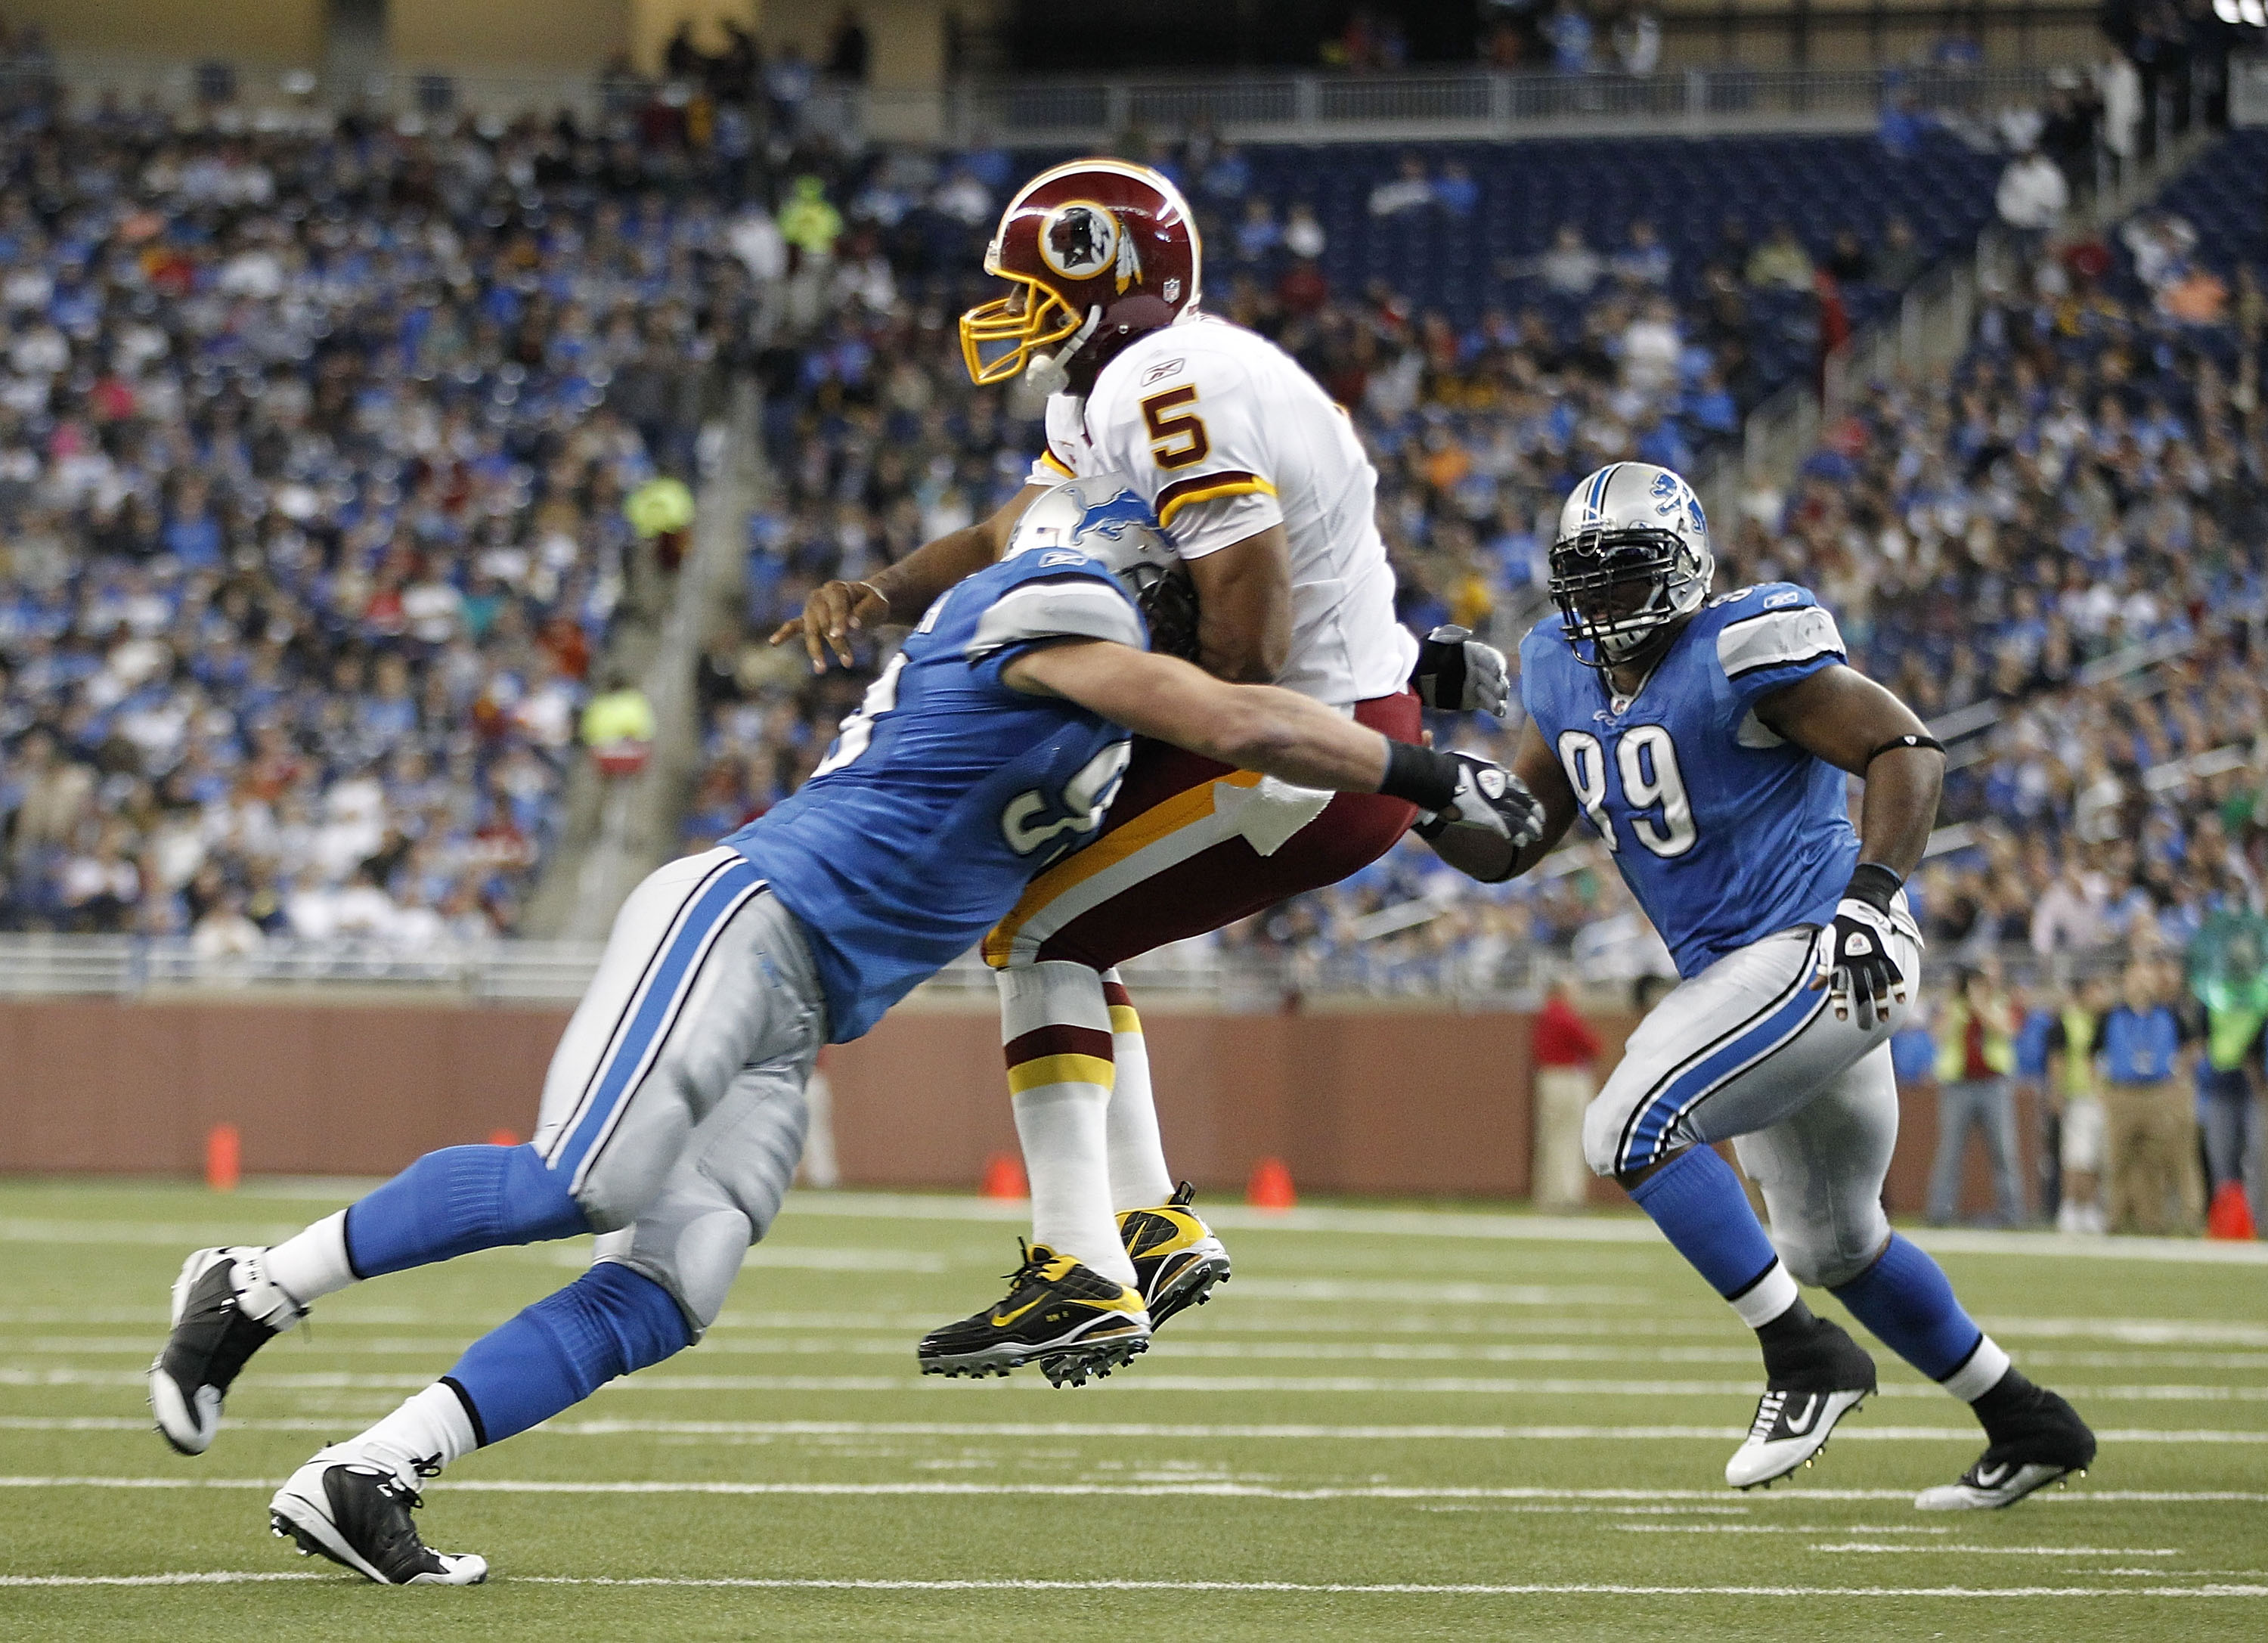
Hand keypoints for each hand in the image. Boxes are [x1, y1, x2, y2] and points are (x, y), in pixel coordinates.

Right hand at [768, 580, 888, 670]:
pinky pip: (793, 626)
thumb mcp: (876, 605)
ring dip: (816, 650)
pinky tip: (773, 642)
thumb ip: (864, 614)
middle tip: (849, 662)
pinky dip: (784, 634)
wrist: (866, 601)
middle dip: (836, 643)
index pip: (837, 606)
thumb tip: (852, 626)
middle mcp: (820, 596)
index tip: (845, 633)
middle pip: (825, 622)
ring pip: (812, 630)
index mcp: (837, 588)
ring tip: (821, 670)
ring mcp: (811, 608)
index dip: (840, 619)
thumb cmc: (872, 603)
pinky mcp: (808, 619)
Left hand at [1411, 625, 1511, 715]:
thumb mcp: (1437, 639)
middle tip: (1500, 691)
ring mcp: (1478, 684)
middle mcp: (1479, 669)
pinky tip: (1500, 713)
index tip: (1498, 671)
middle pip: (1495, 677)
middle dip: (1499, 684)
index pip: (1491, 657)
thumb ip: (1451, 633)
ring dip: (1498, 699)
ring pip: (1494, 692)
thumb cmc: (1428, 654)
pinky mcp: (1475, 700)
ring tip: (1498, 707)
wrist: (1418, 675)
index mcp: (1475, 653)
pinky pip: (1489, 704)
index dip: (1495, 664)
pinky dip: (1496, 709)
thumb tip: (1467, 634)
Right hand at [1416, 754, 1544, 847]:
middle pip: (1522, 799)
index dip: (1524, 793)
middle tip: (1540, 820)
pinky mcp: (1489, 817)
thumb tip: (1426, 733)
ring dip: (1529, 827)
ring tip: (1537, 835)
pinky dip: (1517, 835)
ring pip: (1519, 815)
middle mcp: (1497, 785)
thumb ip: (1440, 749)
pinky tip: (1523, 841)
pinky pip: (1508, 828)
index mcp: (1490, 771)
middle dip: (1532, 811)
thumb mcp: (1441, 757)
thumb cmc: (1434, 768)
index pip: (1514, 783)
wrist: (1433, 779)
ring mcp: (1495, 801)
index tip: (1529, 799)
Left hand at [1811, 896, 1906, 1029]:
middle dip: (1863, 1008)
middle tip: (1865, 1026)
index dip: (1839, 1002)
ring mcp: (1872, 956)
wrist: (1859, 909)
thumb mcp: (1826, 947)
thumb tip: (1812, 988)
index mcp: (1837, 959)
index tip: (1842, 1019)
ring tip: (1884, 1018)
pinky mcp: (1885, 952)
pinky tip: (1901, 1000)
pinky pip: (1894, 972)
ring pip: (1879, 983)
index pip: (1837, 985)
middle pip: (1860, 988)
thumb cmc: (1838, 931)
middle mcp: (1855, 960)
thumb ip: (1822, 968)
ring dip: (1882, 1002)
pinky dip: (1898, 986)